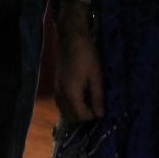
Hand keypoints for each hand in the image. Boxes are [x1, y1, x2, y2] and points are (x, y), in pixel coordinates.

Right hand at [54, 0, 103, 121]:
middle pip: (72, 118)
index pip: (82, 116)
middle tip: (96, 105)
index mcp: (71, 94)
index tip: (102, 107)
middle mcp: (60, 96)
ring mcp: (56, 91)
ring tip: (90, 101)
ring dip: (77, 112)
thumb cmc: (87, 56)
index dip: (93, 115)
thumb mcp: (96, 77)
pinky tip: (81, 96)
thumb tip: (100, 115)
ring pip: (65, 112)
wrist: (72, 39)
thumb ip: (97, 97)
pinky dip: (71, 105)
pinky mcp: (56, 86)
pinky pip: (62, 104)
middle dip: (85, 116)